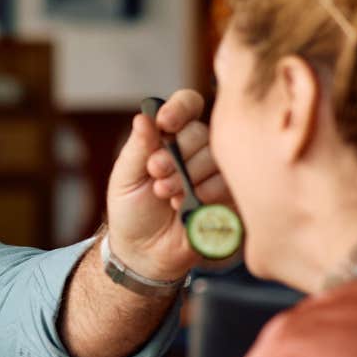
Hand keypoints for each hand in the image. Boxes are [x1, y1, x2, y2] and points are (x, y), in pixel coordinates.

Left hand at [104, 90, 231, 282]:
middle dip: (176, 153)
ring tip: (166, 196)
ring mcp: (217, 171)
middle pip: (202, 131)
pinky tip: (187, 205)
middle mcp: (198, 149)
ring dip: (188, 175)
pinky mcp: (231, 194)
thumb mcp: (125, 178)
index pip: (188, 105)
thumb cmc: (132, 210)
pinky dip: (206, 191)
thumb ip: (138, 147)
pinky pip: (230, 182)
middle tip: (156, 173)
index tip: (165, 123)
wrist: (144, 252)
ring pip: (217, 156)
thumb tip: (143, 117)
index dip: (180, 108)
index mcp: (172, 136)